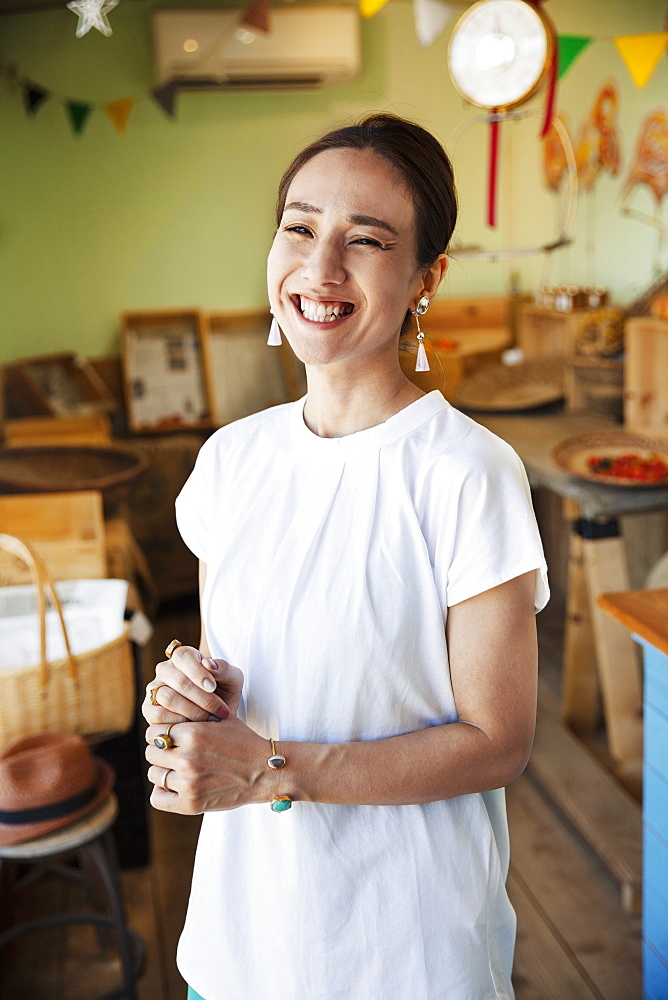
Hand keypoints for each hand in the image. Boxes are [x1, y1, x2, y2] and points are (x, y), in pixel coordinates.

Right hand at [142, 645, 243, 725]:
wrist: (217, 715)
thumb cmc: (225, 693)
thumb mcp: (233, 679)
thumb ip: (224, 669)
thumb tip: (209, 664)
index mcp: (183, 657)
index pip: (183, 657)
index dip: (198, 672)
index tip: (213, 687)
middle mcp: (165, 670)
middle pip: (178, 681)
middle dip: (202, 698)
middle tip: (220, 711)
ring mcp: (154, 690)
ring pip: (168, 698)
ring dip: (192, 712)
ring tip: (211, 720)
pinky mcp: (149, 710)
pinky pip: (159, 716)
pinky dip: (179, 723)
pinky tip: (195, 727)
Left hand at [145, 715, 270, 814]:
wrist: (265, 770)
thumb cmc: (243, 741)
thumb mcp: (221, 718)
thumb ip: (194, 712)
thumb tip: (166, 707)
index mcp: (192, 734)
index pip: (155, 732)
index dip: (161, 733)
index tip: (170, 737)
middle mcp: (187, 758)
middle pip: (151, 752)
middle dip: (161, 751)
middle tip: (174, 752)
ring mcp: (188, 783)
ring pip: (154, 774)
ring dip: (163, 770)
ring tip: (177, 768)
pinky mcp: (191, 804)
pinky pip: (158, 798)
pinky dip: (162, 792)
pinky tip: (174, 786)